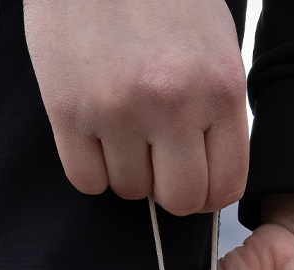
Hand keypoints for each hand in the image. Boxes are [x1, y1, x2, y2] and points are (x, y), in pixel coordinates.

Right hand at [23, 0, 248, 215]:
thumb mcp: (214, 46)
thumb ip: (217, 113)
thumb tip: (209, 180)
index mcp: (220, 88)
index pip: (224, 187)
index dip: (206, 193)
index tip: (192, 180)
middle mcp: (173, 104)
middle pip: (178, 200)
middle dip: (167, 189)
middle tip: (155, 158)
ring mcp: (118, 110)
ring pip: (129, 191)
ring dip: (125, 170)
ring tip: (121, 124)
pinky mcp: (69, 111)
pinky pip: (86, 181)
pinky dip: (90, 168)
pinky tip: (94, 132)